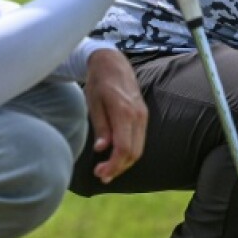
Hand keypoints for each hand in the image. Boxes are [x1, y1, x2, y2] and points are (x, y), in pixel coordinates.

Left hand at [83, 48, 147, 182]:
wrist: (113, 62)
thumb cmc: (99, 82)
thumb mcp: (93, 103)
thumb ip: (100, 127)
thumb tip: (102, 149)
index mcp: (124, 112)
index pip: (123, 148)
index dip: (113, 165)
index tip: (99, 173)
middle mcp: (138, 116)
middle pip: (134, 153)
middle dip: (118, 168)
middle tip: (101, 175)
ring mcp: (143, 116)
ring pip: (139, 149)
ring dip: (124, 163)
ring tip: (107, 169)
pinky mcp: (143, 116)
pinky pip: (139, 140)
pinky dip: (129, 152)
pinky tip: (116, 156)